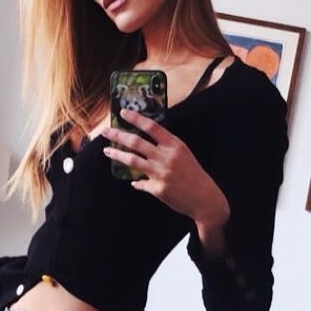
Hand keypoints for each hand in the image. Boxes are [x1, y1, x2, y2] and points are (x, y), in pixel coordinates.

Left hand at [101, 108, 229, 227]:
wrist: (204, 198)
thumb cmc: (193, 174)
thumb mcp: (183, 154)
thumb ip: (166, 147)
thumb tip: (146, 142)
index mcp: (175, 145)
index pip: (152, 127)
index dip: (136, 119)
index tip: (123, 113)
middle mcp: (167, 157)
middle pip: (136, 142)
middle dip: (118, 135)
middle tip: (105, 132)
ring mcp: (161, 173)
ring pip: (132, 161)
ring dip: (117, 155)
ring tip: (107, 151)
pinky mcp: (157, 189)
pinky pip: (140, 183)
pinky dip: (136, 182)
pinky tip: (133, 181)